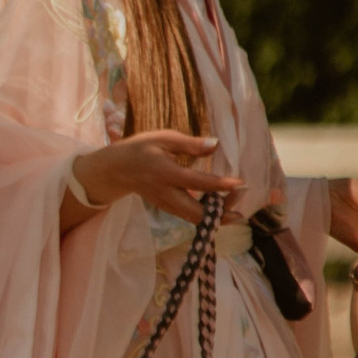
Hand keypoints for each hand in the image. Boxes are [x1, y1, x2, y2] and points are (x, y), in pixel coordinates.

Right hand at [68, 132, 244, 225]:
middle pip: (196, 214)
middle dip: (221, 214)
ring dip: (216, 217)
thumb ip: (191, 144)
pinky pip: (190, 217)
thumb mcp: (164, 139)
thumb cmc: (140, 149)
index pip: (197, 182)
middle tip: (242, 207)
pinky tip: (220, 207)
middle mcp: (166, 193)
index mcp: (165, 173)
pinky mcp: (167, 209)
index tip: (241, 183)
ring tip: (235, 207)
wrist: (115, 170)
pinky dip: (207, 215)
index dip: (220, 185)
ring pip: (194, 219)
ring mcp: (166, 205)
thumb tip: (216, 145)